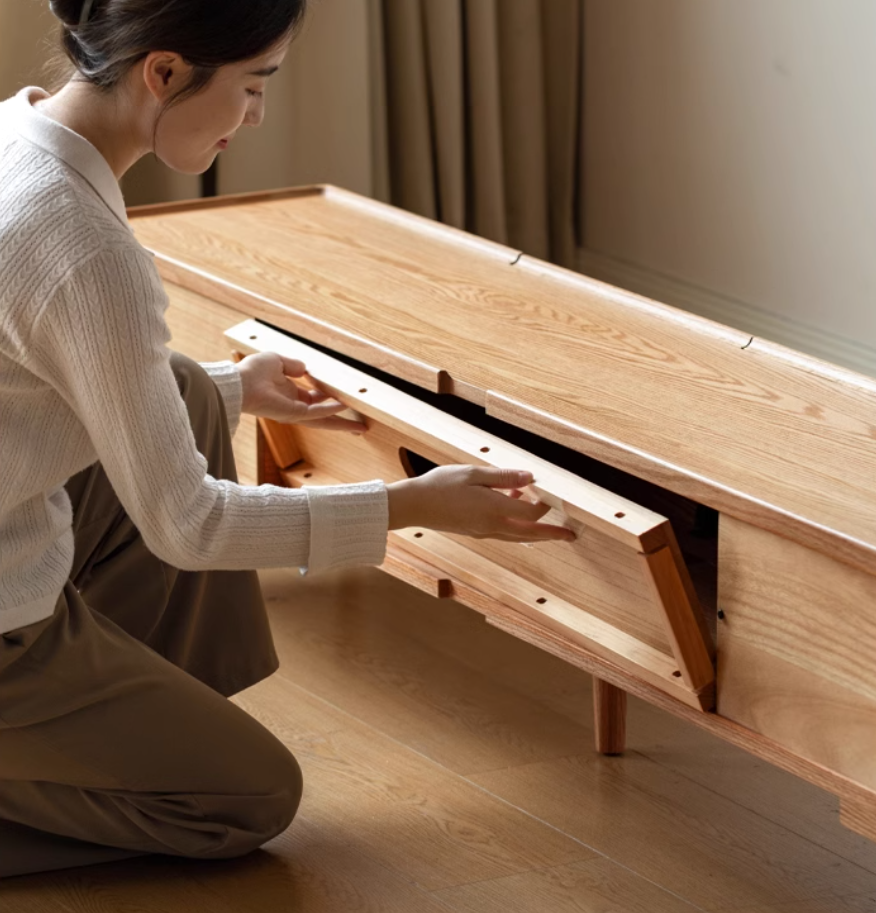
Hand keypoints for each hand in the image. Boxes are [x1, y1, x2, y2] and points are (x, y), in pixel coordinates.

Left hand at [237, 352, 366, 431]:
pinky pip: (316, 413)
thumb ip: (293, 365)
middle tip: (359, 426)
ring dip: (342, 423)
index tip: (345, 398)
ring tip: (360, 426)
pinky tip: (343, 406)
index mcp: (290, 395)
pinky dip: (330, 410)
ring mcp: (294, 412)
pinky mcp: (293, 414)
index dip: (331, 400)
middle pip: (324, 417)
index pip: (316, 401)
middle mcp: (294, 406)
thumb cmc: (252, 372)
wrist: (239, 382)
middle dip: (342, 422)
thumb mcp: (277, 361)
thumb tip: (304, 368)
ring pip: (324, 420)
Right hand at [386, 465, 576, 542]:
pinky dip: (516, 525)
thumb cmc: (440, 486)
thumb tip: (530, 479)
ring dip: (535, 532)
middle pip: (530, 534)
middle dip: (552, 534)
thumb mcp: (473, 474)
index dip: (545, 504)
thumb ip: (504, 477)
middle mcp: (492, 526)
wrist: (413, 506)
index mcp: (494, 510)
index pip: (531, 512)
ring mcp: (483, 532)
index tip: (552, 492)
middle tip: (571, 536)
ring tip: (550, 528)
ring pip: (518, 536)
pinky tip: (513, 508)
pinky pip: (503, 532)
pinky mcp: (475, 532)